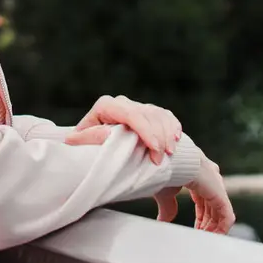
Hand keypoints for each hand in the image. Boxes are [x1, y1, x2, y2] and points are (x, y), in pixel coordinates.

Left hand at [64, 94, 182, 163]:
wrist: (99, 150)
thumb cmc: (91, 148)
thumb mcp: (86, 144)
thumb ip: (89, 138)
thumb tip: (101, 134)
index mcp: (106, 106)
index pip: (130, 114)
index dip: (145, 130)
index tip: (154, 148)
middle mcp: (122, 103)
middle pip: (147, 115)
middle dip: (158, 136)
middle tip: (160, 160)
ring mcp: (137, 107)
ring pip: (158, 115)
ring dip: (167, 134)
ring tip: (169, 154)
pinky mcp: (149, 113)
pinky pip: (165, 116)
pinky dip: (173, 126)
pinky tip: (177, 138)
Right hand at [154, 152, 234, 232]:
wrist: (168, 161)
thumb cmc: (164, 169)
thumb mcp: (166, 191)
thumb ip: (169, 206)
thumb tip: (163, 220)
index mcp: (198, 172)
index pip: (205, 198)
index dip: (201, 216)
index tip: (195, 229)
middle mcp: (210, 176)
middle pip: (213, 206)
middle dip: (207, 224)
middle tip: (200, 237)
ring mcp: (217, 184)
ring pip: (221, 212)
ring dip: (213, 228)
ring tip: (204, 240)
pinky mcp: (220, 193)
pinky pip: (226, 215)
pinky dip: (221, 228)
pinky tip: (212, 237)